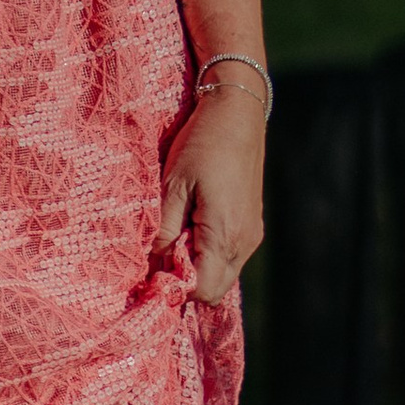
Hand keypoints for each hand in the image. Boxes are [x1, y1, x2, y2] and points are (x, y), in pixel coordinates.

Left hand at [157, 81, 266, 304]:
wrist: (237, 114)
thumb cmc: (201, 144)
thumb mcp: (173, 184)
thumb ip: (166, 229)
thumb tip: (154, 265)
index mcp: (223, 233)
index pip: (202, 289)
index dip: (175, 288)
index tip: (151, 273)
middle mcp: (243, 241)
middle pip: (214, 289)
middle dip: (185, 282)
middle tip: (159, 256)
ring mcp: (251, 234)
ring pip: (223, 274)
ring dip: (197, 267)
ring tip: (174, 236)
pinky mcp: (252, 225)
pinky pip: (230, 257)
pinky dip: (210, 254)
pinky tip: (191, 227)